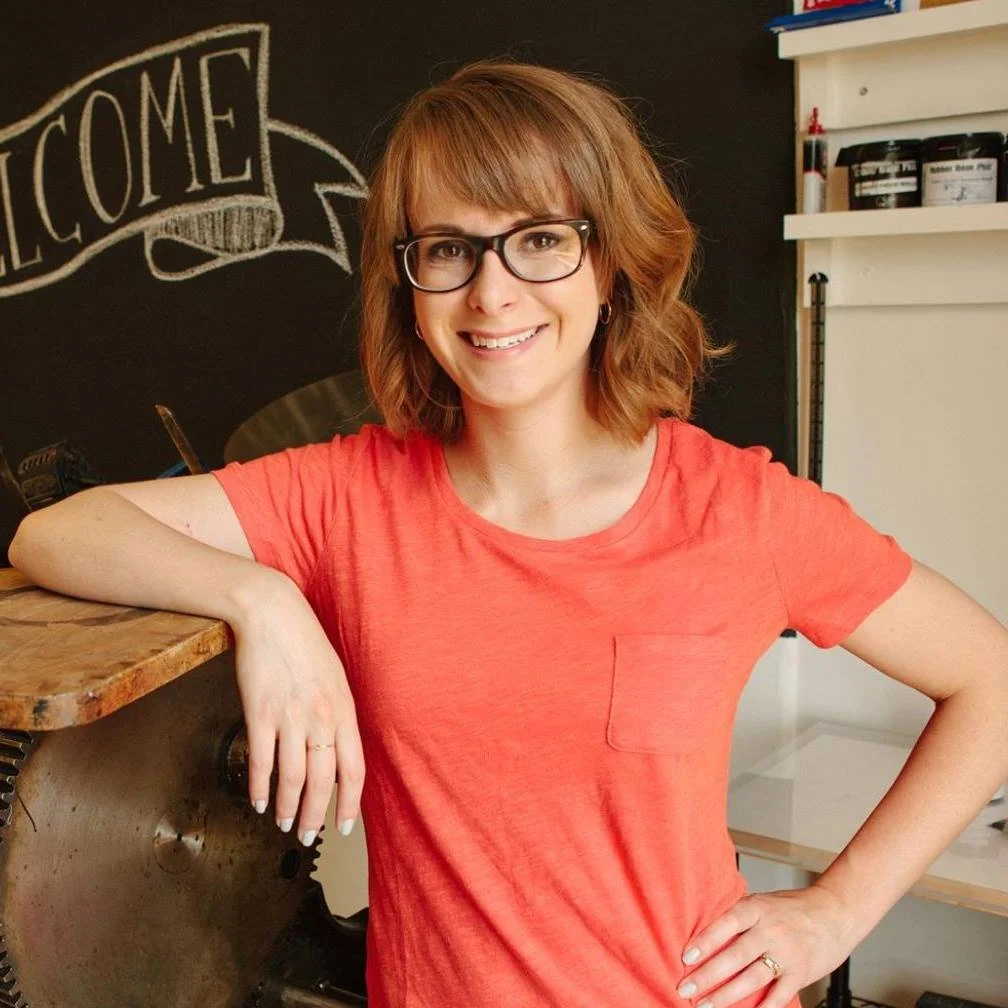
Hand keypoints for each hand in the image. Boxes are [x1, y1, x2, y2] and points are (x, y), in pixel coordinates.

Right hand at [231, 571, 363, 846]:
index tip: (343, 827)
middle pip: (323, 782)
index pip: (354, 770)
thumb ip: (338, 716)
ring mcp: (289, 717)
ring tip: (284, 824)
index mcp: (344, 710)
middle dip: (316, 816)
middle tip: (308, 837)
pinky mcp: (259, 713)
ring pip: (292, 778)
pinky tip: (259, 801)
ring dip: (288, 808)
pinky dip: (260, 787)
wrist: (273, 614)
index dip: (349, 804)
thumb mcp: (335, 679)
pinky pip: (261, 761)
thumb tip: (337, 752)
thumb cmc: (306, 645)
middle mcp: (320, 718)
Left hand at [676, 886, 855, 1007]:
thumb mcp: (762, 902)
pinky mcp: (801, 973)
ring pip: (752, 979)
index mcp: (757, 909)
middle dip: (708, 976)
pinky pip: (779, 996)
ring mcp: (787, 954)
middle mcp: (771, 931)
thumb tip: (704, 933)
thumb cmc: (792, 908)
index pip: (726, 924)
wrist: (834, 912)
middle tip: (685, 988)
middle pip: (735, 956)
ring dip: (726, 995)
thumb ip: (739, 916)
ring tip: (706, 1005)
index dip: (705, 941)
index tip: (686, 957)